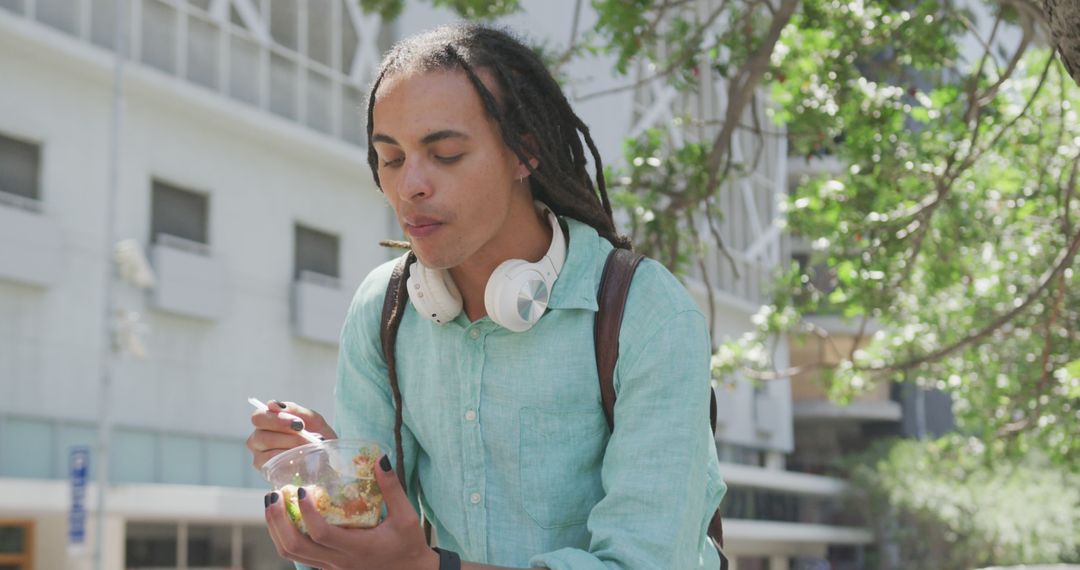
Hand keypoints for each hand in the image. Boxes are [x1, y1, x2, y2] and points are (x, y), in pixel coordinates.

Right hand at [246, 399, 336, 468]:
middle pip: (260, 436)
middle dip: (285, 435)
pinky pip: (275, 464)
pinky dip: (291, 459)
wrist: (329, 458)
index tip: (298, 423)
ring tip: (310, 445)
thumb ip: (294, 410)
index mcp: (266, 423)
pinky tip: (304, 456)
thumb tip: (272, 404)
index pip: (258, 417)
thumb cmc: (317, 436)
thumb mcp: (312, 419)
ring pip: (269, 451)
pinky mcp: (268, 471)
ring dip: (292, 446)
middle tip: (304, 434)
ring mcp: (261, 457)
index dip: (276, 419)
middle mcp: (258, 439)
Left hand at [263, 454, 438, 569]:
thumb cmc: (409, 545)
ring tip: (273, 504)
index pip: (322, 534)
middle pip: (295, 547)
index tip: (301, 490)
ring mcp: (330, 567)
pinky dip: (285, 536)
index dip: (307, 513)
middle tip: (274, 495)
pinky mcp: (327, 567)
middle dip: (278, 521)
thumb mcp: (407, 517)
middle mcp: (338, 561)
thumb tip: (380, 460)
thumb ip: (393, 488)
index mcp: (357, 548)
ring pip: (291, 554)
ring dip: (276, 529)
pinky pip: (298, 556)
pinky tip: (286, 517)